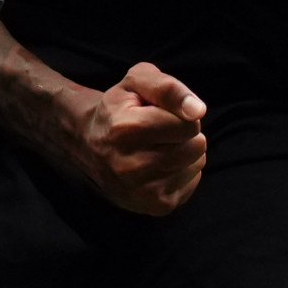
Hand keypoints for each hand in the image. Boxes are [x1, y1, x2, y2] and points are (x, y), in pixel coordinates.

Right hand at [71, 62, 209, 215]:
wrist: (90, 145)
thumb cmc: (120, 108)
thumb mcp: (137, 81)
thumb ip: (168, 87)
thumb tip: (198, 111)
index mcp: (125, 130)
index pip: (188, 125)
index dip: (182, 113)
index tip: (162, 113)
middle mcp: (131, 166)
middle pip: (196, 145)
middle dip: (184, 133)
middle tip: (160, 131)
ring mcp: (142, 192)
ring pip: (197, 163)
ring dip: (185, 151)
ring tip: (159, 147)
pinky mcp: (155, 207)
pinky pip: (193, 182)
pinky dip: (183, 171)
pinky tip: (160, 166)